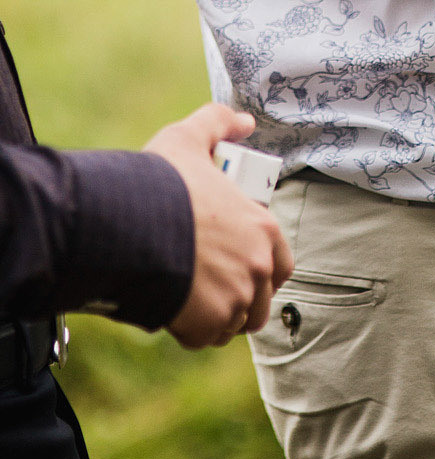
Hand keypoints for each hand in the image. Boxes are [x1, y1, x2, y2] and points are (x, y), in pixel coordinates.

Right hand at [145, 103, 293, 349]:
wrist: (128, 226)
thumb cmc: (161, 182)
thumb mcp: (189, 138)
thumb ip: (218, 123)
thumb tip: (245, 120)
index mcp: (263, 229)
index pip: (282, 265)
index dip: (264, 271)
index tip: (241, 269)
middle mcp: (258, 267)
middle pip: (260, 301)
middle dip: (242, 301)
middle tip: (213, 291)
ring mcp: (235, 299)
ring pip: (233, 322)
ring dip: (219, 318)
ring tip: (193, 304)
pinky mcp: (207, 325)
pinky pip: (205, 338)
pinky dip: (193, 332)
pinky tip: (176, 316)